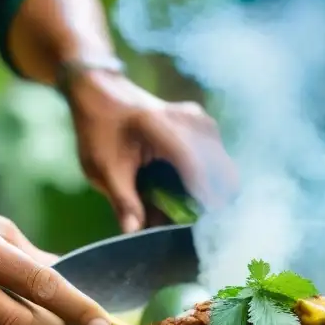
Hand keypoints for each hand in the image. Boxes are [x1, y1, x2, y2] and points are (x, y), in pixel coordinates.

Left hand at [66, 70, 237, 231]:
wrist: (102, 92)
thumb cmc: (99, 128)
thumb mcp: (103, 168)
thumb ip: (123, 200)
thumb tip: (134, 233)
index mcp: (160, 127)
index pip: (195, 168)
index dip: (205, 201)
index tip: (204, 228)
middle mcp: (189, 121)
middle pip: (220, 171)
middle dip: (210, 202)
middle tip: (192, 225)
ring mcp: (201, 122)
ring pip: (224, 168)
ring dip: (211, 193)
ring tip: (190, 213)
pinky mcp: (205, 127)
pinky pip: (218, 161)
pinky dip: (208, 182)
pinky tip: (190, 196)